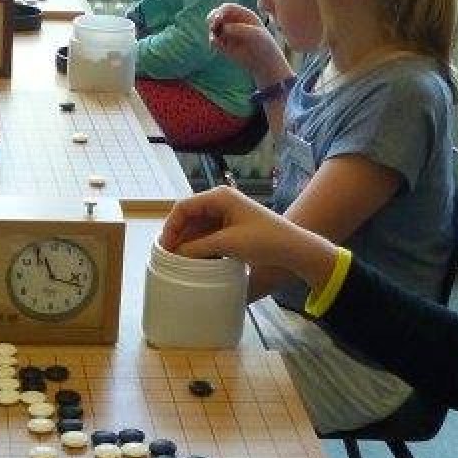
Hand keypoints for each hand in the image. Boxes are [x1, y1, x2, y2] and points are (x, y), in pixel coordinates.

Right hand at [159, 185, 337, 287]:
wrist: (293, 248)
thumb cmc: (264, 240)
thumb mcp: (228, 244)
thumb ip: (199, 247)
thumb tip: (176, 254)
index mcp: (219, 196)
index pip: (183, 207)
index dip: (171, 227)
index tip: (165, 248)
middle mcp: (221, 201)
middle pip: (189, 216)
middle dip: (178, 236)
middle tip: (169, 257)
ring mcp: (227, 213)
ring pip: (198, 227)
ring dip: (189, 243)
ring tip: (181, 261)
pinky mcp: (232, 226)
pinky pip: (209, 234)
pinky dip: (201, 246)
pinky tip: (197, 260)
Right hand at [206, 4, 287, 81]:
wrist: (263, 62)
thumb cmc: (263, 45)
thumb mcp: (254, 34)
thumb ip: (240, 29)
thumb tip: (224, 28)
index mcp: (243, 14)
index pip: (228, 8)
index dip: (221, 11)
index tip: (217, 18)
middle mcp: (234, 21)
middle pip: (218, 14)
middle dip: (212, 19)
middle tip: (212, 26)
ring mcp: (228, 32)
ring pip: (214, 27)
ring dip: (212, 31)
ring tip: (215, 39)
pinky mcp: (224, 43)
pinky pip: (214, 39)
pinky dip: (213, 41)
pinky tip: (216, 46)